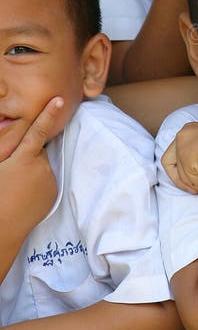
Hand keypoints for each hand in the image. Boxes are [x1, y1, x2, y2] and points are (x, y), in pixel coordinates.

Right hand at [0, 98, 62, 224]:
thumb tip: (13, 134)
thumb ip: (4, 147)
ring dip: (32, 169)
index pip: (38, 130)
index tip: (59, 99)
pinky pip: (46, 179)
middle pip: (37, 150)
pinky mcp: (53, 193)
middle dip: (27, 154)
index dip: (48, 113)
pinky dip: (37, 181)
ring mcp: (50, 181)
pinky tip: (24, 194)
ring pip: (42, 165)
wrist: (1, 230)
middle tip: (10, 171)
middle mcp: (41, 168)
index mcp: (23, 159)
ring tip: (15, 186)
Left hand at [161, 122, 197, 195]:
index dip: (182, 171)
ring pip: (184, 176)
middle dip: (182, 181)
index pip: (176, 152)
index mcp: (192, 128)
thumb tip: (194, 178)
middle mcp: (184, 133)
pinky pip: (192, 181)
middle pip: (169, 163)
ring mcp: (182, 144)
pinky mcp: (185, 157)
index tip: (195, 184)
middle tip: (197, 192)